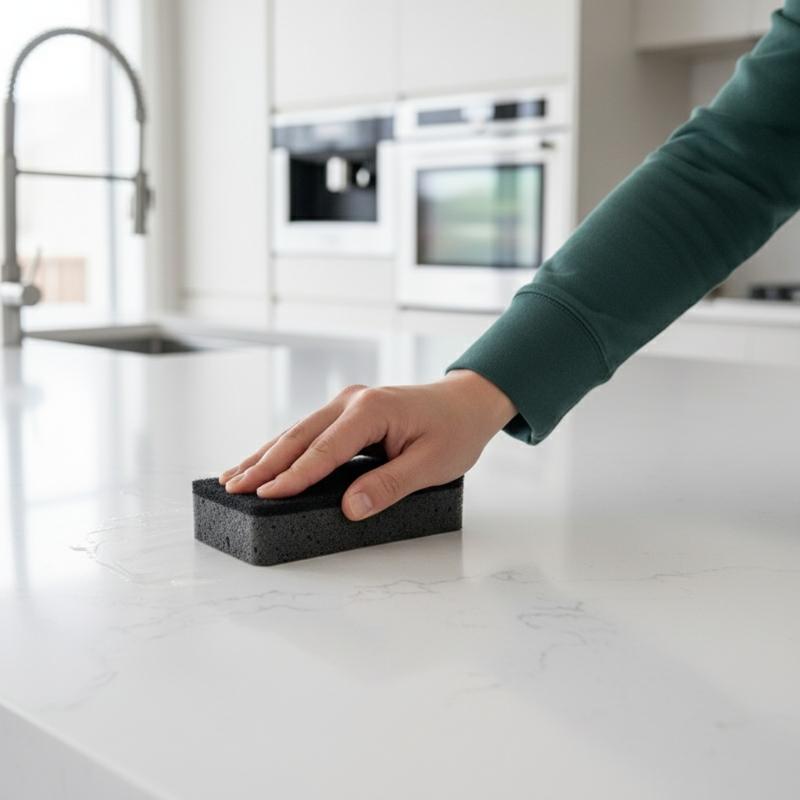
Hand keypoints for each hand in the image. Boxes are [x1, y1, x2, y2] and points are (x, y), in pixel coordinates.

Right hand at [219, 370, 516, 520]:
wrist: (467, 403)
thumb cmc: (455, 432)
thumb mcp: (432, 465)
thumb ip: (389, 486)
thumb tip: (349, 508)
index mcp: (371, 410)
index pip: (324, 449)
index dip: (294, 476)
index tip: (265, 495)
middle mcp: (351, 401)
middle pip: (299, 437)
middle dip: (264, 465)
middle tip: (233, 489)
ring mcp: (345, 403)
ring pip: (296, 432)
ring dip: (264, 456)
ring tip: (232, 477)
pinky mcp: (345, 412)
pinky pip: (307, 433)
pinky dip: (282, 449)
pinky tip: (262, 462)